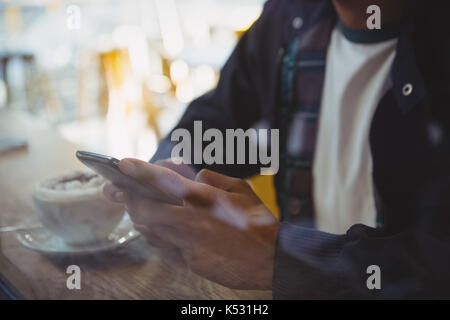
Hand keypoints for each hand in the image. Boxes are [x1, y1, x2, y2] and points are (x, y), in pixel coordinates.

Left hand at [104, 158, 279, 289]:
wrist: (273, 259)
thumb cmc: (260, 222)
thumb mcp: (242, 191)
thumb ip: (215, 180)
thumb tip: (198, 176)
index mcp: (205, 200)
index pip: (165, 182)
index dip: (140, 172)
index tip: (123, 164)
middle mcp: (193, 223)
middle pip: (146, 211)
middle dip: (131, 202)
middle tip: (123, 194)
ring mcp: (190, 246)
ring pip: (152, 232)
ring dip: (143, 220)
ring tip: (139, 210)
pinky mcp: (192, 263)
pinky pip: (166, 249)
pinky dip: (159, 238)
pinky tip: (162, 232)